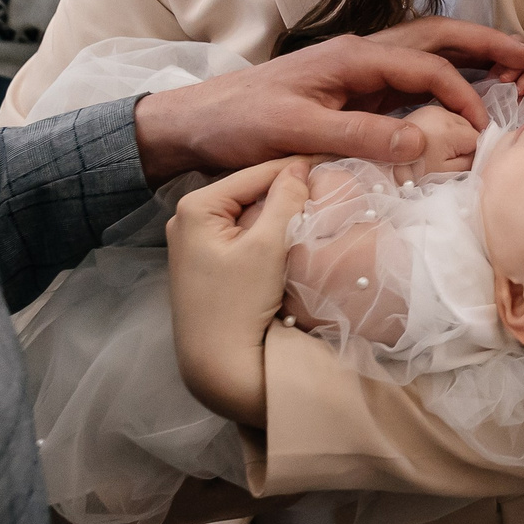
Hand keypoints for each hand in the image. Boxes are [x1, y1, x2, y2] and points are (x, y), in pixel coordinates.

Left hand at [132, 19, 523, 182]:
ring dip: (470, 55)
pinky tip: (460, 93)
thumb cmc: (241, 125)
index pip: (428, 67)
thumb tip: (424, 142)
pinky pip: (410, 74)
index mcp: (354, 56)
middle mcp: (361, 53)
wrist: (196, 123)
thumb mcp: (299, 134)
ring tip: (512, 67)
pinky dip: (444, 76)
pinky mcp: (351, 86)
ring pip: (427, 49)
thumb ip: (362, 137)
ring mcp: (357, 67)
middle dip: (488, 45)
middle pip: (438, 38)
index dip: (465, 94)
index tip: (488, 128)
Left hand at [168, 157, 312, 426]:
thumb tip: (301, 166)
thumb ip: (286, 201)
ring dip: (281, 214)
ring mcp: (194, 242)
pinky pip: (243, 235)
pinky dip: (268, 234)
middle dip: (289, 191)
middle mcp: (187, 218)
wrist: (215, 365)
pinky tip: (294, 235)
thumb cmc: (237, 305)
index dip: (298, 166)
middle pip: (251, 192)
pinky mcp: (206, 264)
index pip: (257, 173)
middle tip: (330, 185)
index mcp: (196, 206)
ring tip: (318, 207)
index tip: (336, 158)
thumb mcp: (266, 247)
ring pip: (250, 214)